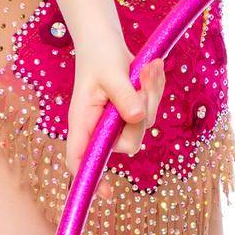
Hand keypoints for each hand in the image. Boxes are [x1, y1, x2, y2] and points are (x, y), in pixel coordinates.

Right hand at [65, 36, 166, 201]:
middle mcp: (99, 126)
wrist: (104, 41)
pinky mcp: (130, 111)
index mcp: (83, 121)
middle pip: (127, 141)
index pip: (81, 157)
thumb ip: (122, 96)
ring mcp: (116, 120)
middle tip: (144, 76)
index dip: (91, 178)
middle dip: (143, 111)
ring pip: (144, 123)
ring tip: (148, 67)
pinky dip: (154, 88)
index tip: (107, 194)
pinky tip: (152, 68)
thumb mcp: (110, 74)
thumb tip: (137, 118)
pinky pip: (150, 109)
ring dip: (151, 94)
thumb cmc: (99, 57)